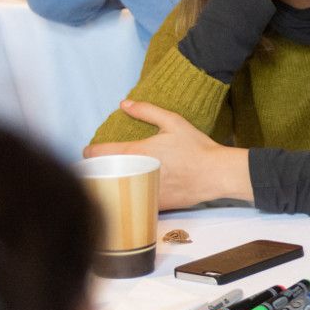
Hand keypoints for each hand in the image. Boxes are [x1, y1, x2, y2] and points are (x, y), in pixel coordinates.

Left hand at [87, 100, 248, 208]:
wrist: (219, 174)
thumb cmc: (198, 148)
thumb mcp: (174, 122)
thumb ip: (147, 111)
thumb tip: (125, 104)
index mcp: (135, 152)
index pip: (96, 153)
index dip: (90, 151)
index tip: (92, 152)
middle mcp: (136, 173)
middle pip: (102, 174)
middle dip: (100, 170)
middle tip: (105, 166)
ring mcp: (145, 191)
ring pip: (116, 191)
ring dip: (113, 185)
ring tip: (116, 180)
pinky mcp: (156, 205)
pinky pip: (136, 203)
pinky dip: (132, 199)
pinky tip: (136, 193)